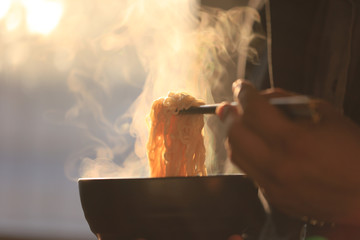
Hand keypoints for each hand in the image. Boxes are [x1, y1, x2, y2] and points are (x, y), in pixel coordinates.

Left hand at [217, 79, 359, 225]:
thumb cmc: (352, 151)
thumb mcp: (326, 114)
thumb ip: (288, 101)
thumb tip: (259, 97)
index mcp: (293, 140)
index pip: (253, 110)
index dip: (243, 93)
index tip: (240, 86)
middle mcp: (277, 164)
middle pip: (235, 132)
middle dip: (232, 114)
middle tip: (236, 105)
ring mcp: (272, 184)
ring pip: (235, 154)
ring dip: (235, 134)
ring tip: (243, 123)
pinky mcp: (272, 197)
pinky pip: (248, 170)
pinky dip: (247, 153)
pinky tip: (257, 146)